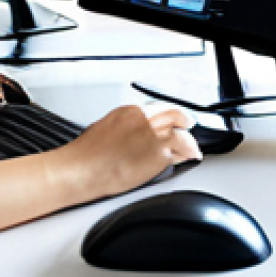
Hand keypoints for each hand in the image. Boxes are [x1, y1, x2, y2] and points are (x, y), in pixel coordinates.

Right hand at [61, 104, 201, 199]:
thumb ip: (127, 126)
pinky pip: (181, 154)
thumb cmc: (88, 153)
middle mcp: (145, 120)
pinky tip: (187, 159)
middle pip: (175, 115)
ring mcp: (154, 136)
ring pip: (183, 135)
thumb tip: (136, 132)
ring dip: (189, 142)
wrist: (84, 168)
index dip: (169, 115)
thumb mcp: (106, 127)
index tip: (173, 120)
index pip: (159, 108)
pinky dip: (186, 156)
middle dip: (183, 122)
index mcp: (130, 111)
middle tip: (188, 127)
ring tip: (191, 148)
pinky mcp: (159, 155)